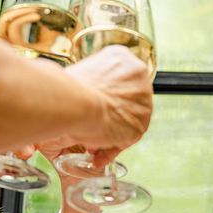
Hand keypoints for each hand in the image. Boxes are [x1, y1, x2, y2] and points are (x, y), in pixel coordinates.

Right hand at [63, 46, 153, 166]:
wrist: (75, 103)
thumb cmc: (69, 89)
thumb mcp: (81, 74)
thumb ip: (92, 83)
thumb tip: (84, 95)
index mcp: (122, 58)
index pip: (120, 82)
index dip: (107, 99)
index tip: (96, 108)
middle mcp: (138, 75)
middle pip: (126, 102)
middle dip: (109, 118)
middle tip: (91, 127)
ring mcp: (143, 101)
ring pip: (126, 121)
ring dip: (110, 135)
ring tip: (91, 144)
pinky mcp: (141, 124)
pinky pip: (125, 140)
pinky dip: (112, 149)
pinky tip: (98, 155)